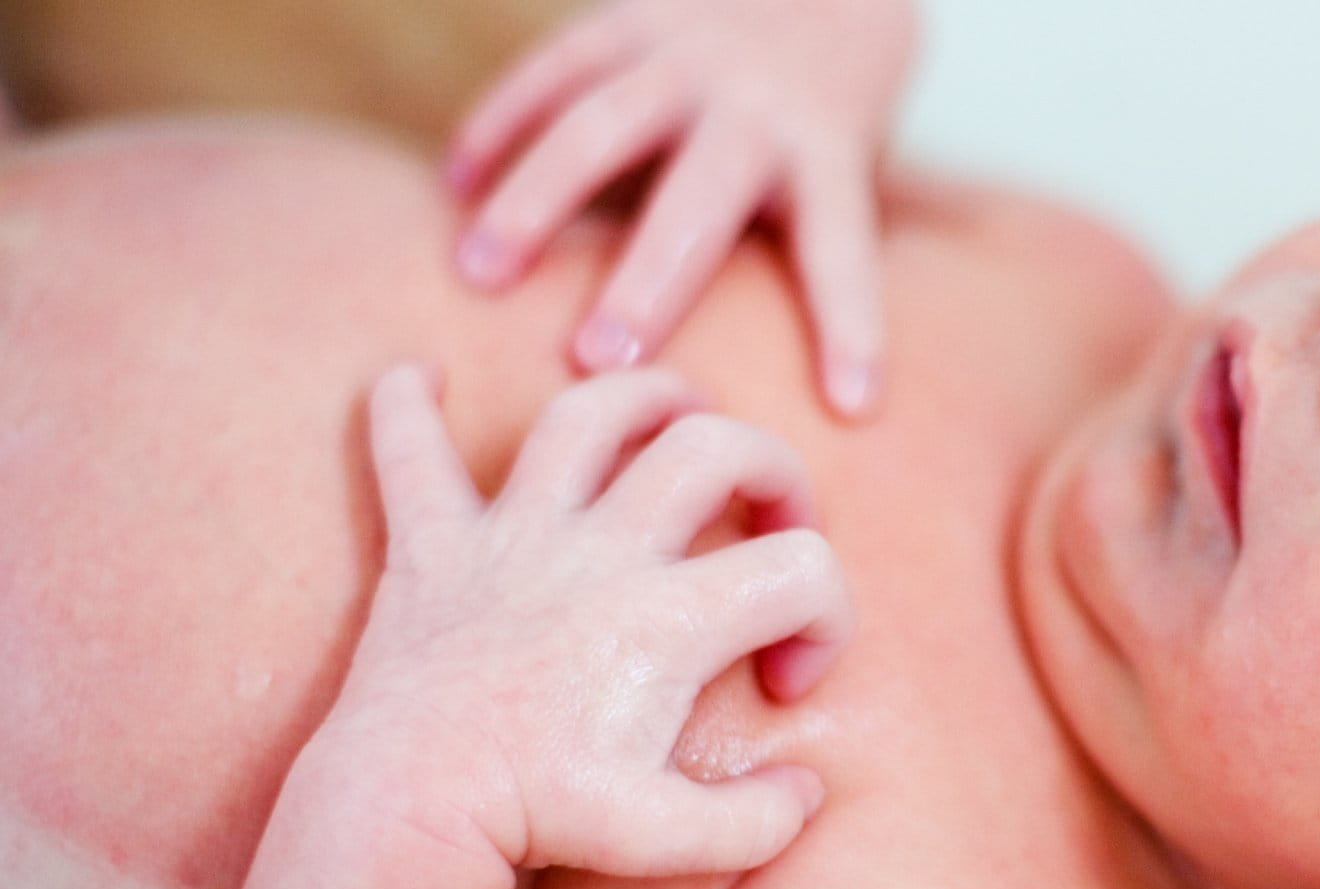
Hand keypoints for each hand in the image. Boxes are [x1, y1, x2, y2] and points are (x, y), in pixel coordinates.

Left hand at [336, 365, 853, 875]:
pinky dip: (407, 402)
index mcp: (667, 619)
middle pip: (714, 446)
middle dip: (773, 467)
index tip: (787, 683)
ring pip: (587, 413)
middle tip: (772, 521)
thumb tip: (805, 789)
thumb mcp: (668, 841)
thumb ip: (760, 822)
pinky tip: (422, 375)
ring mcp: (511, 540)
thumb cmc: (539, 823)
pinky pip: (407, 447)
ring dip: (642, 396)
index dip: (829, 618)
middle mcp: (597, 555)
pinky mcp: (431, 549)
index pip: (804, 569)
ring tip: (674, 416)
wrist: (402, 815)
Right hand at [446, 0, 917, 417]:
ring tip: (476, 274)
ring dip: (535, 202)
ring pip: (600, 127)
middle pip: (700, 200)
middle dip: (649, 283)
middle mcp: (757, 108)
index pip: (844, 251)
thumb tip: (745, 394)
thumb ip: (793, 262)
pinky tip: (454, 187)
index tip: (852, 407)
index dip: (851, 327)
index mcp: (827, 157)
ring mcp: (689, 58)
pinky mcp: (629, 19)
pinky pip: (554, 70)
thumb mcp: (839, 181)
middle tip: (596, 363)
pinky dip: (500, 125)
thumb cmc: (819, 129)